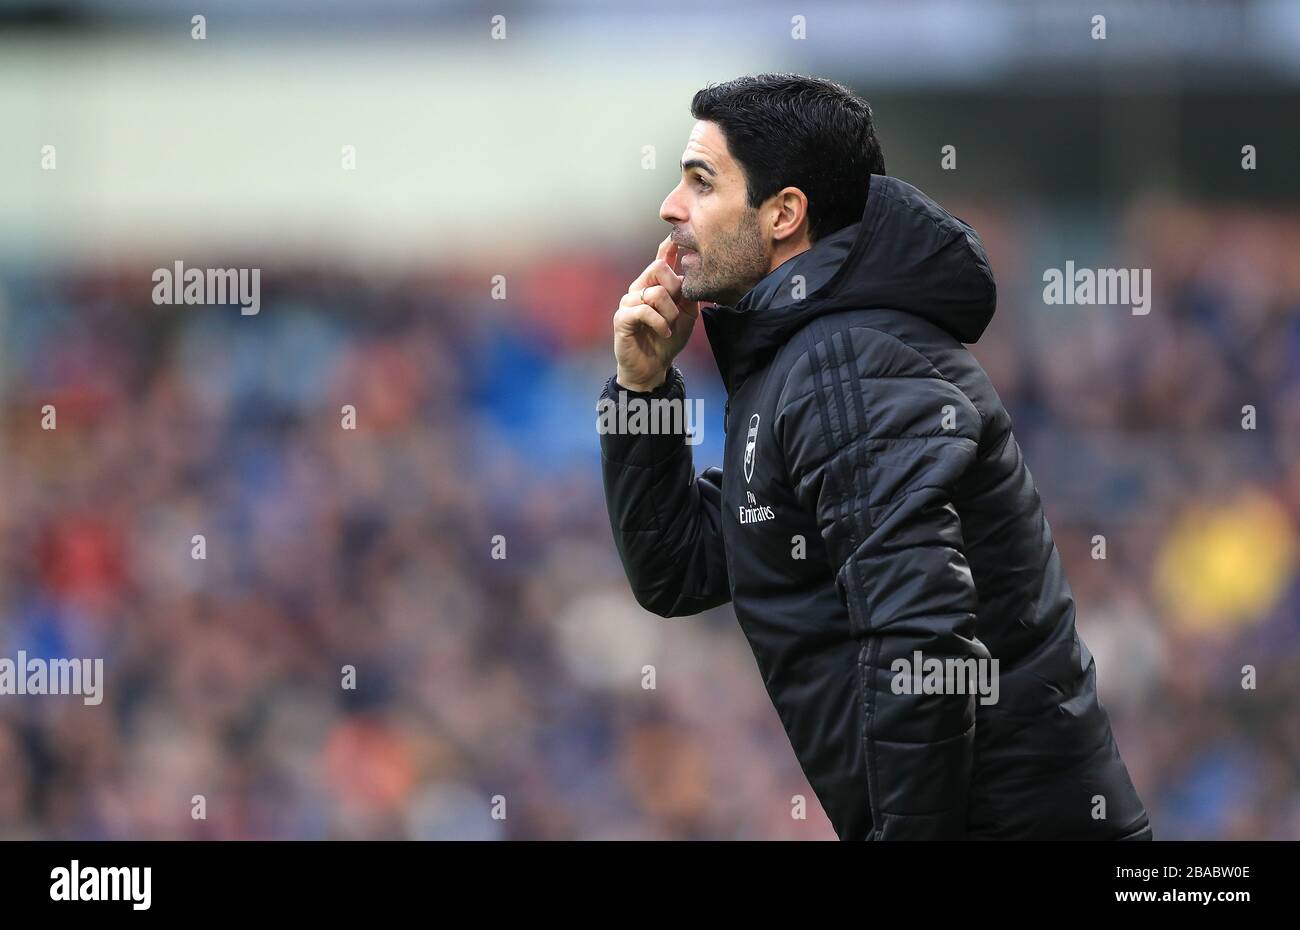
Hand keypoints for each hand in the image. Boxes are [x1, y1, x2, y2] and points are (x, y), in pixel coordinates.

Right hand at [613, 235, 700, 391]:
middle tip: (678, 309)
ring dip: (670, 313)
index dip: (669, 245)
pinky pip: (644, 310)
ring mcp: (629, 302)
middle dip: (674, 288)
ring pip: (655, 292)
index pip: (661, 259)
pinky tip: (663, 332)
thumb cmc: (668, 340)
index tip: (676, 233)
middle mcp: (640, 289)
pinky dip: (659, 322)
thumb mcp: (687, 316)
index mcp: (655, 286)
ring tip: (670, 326)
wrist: (653, 367)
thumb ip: (689, 295)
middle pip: (657, 268)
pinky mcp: (622, 318)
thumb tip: (692, 274)